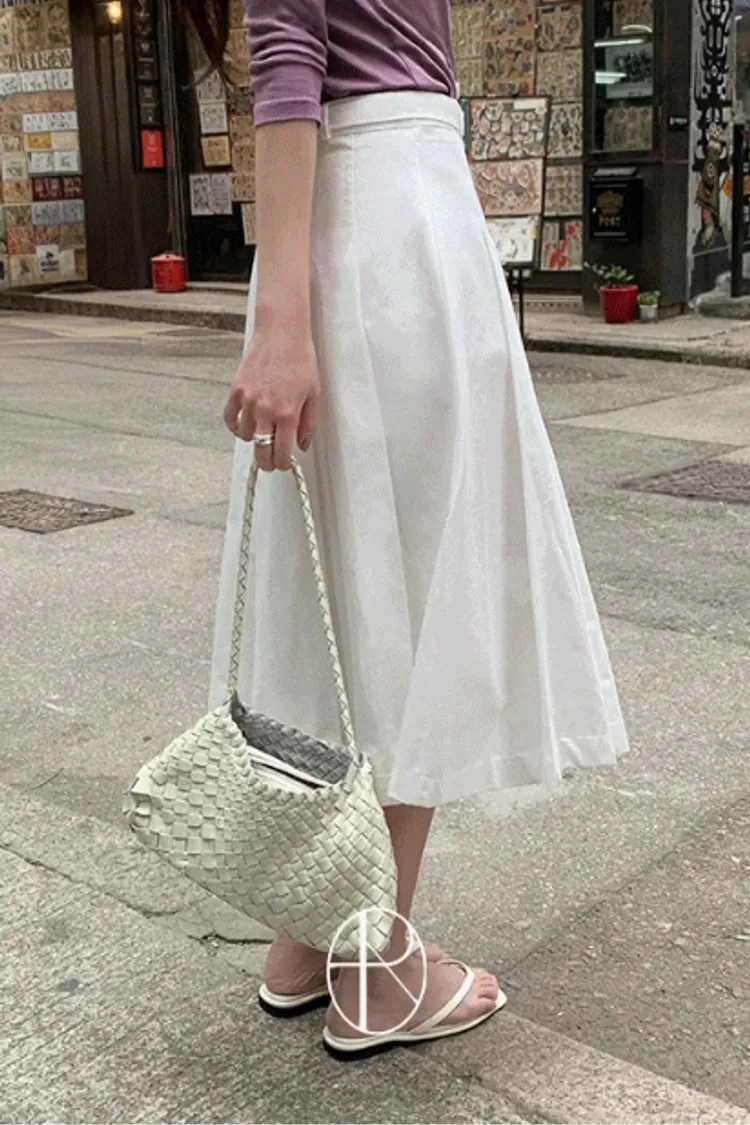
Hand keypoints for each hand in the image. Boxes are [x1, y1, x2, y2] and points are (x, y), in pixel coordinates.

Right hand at [223, 328, 319, 471]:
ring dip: (255, 440)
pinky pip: (230, 419)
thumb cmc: (300, 360)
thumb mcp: (314, 394)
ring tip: (264, 434)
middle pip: (261, 451)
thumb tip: (301, 445)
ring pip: (246, 436)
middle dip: (267, 462)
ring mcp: (248, 400)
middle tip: (271, 463)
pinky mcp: (236, 390)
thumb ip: (309, 424)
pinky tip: (245, 427)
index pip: (282, 453)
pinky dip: (236, 427)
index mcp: (288, 413)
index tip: (285, 464)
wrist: (281, 334)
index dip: (284, 464)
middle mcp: (266, 410)